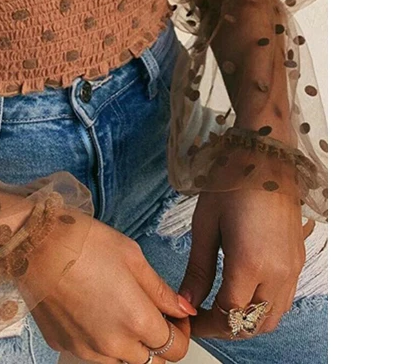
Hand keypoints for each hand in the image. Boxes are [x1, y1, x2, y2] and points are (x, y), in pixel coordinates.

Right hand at [21, 212, 195, 363]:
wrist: (33, 243)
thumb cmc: (81, 242)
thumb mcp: (131, 255)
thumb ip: (160, 289)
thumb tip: (183, 309)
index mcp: (136, 320)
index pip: (177, 348)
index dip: (181, 331)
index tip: (175, 315)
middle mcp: (113, 344)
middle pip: (152, 362)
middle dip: (157, 341)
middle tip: (149, 313)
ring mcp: (86, 349)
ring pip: (122, 361)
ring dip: (128, 345)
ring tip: (117, 309)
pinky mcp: (64, 345)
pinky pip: (92, 353)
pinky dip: (99, 340)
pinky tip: (92, 311)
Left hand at [180, 189, 314, 338]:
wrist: (265, 157)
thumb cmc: (230, 183)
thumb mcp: (205, 225)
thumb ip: (197, 269)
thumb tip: (186, 302)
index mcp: (250, 264)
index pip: (229, 315)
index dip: (206, 324)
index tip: (189, 321)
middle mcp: (277, 273)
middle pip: (254, 324)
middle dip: (227, 328)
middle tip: (202, 317)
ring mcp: (292, 268)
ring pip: (273, 316)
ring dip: (247, 320)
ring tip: (221, 307)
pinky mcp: (298, 260)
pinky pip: (284, 299)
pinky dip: (263, 306)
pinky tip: (242, 291)